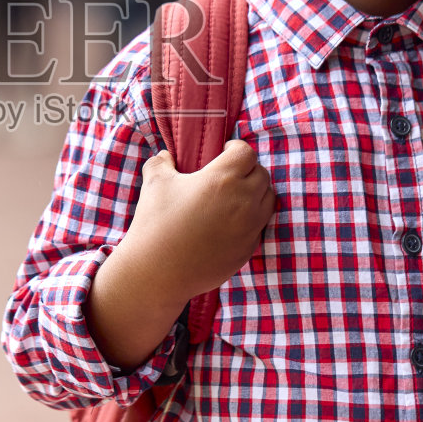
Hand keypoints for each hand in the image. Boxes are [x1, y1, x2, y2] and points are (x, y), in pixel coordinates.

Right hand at [119, 140, 275, 301]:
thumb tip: (166, 155)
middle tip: (228, 175)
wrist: (157, 272)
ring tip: (234, 197)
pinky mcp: (248, 249)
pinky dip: (250, 219)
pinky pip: (260, 226)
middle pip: (262, 174)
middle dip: (247, 170)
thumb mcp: (154, 183)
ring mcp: (249, 228)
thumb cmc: (155, 224)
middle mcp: (243, 202)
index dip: (235, 148)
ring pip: (268, 200)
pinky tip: (229, 222)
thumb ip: (161, 162)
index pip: (247, 152)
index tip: (224, 152)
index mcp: (223, 179)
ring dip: (255, 193)